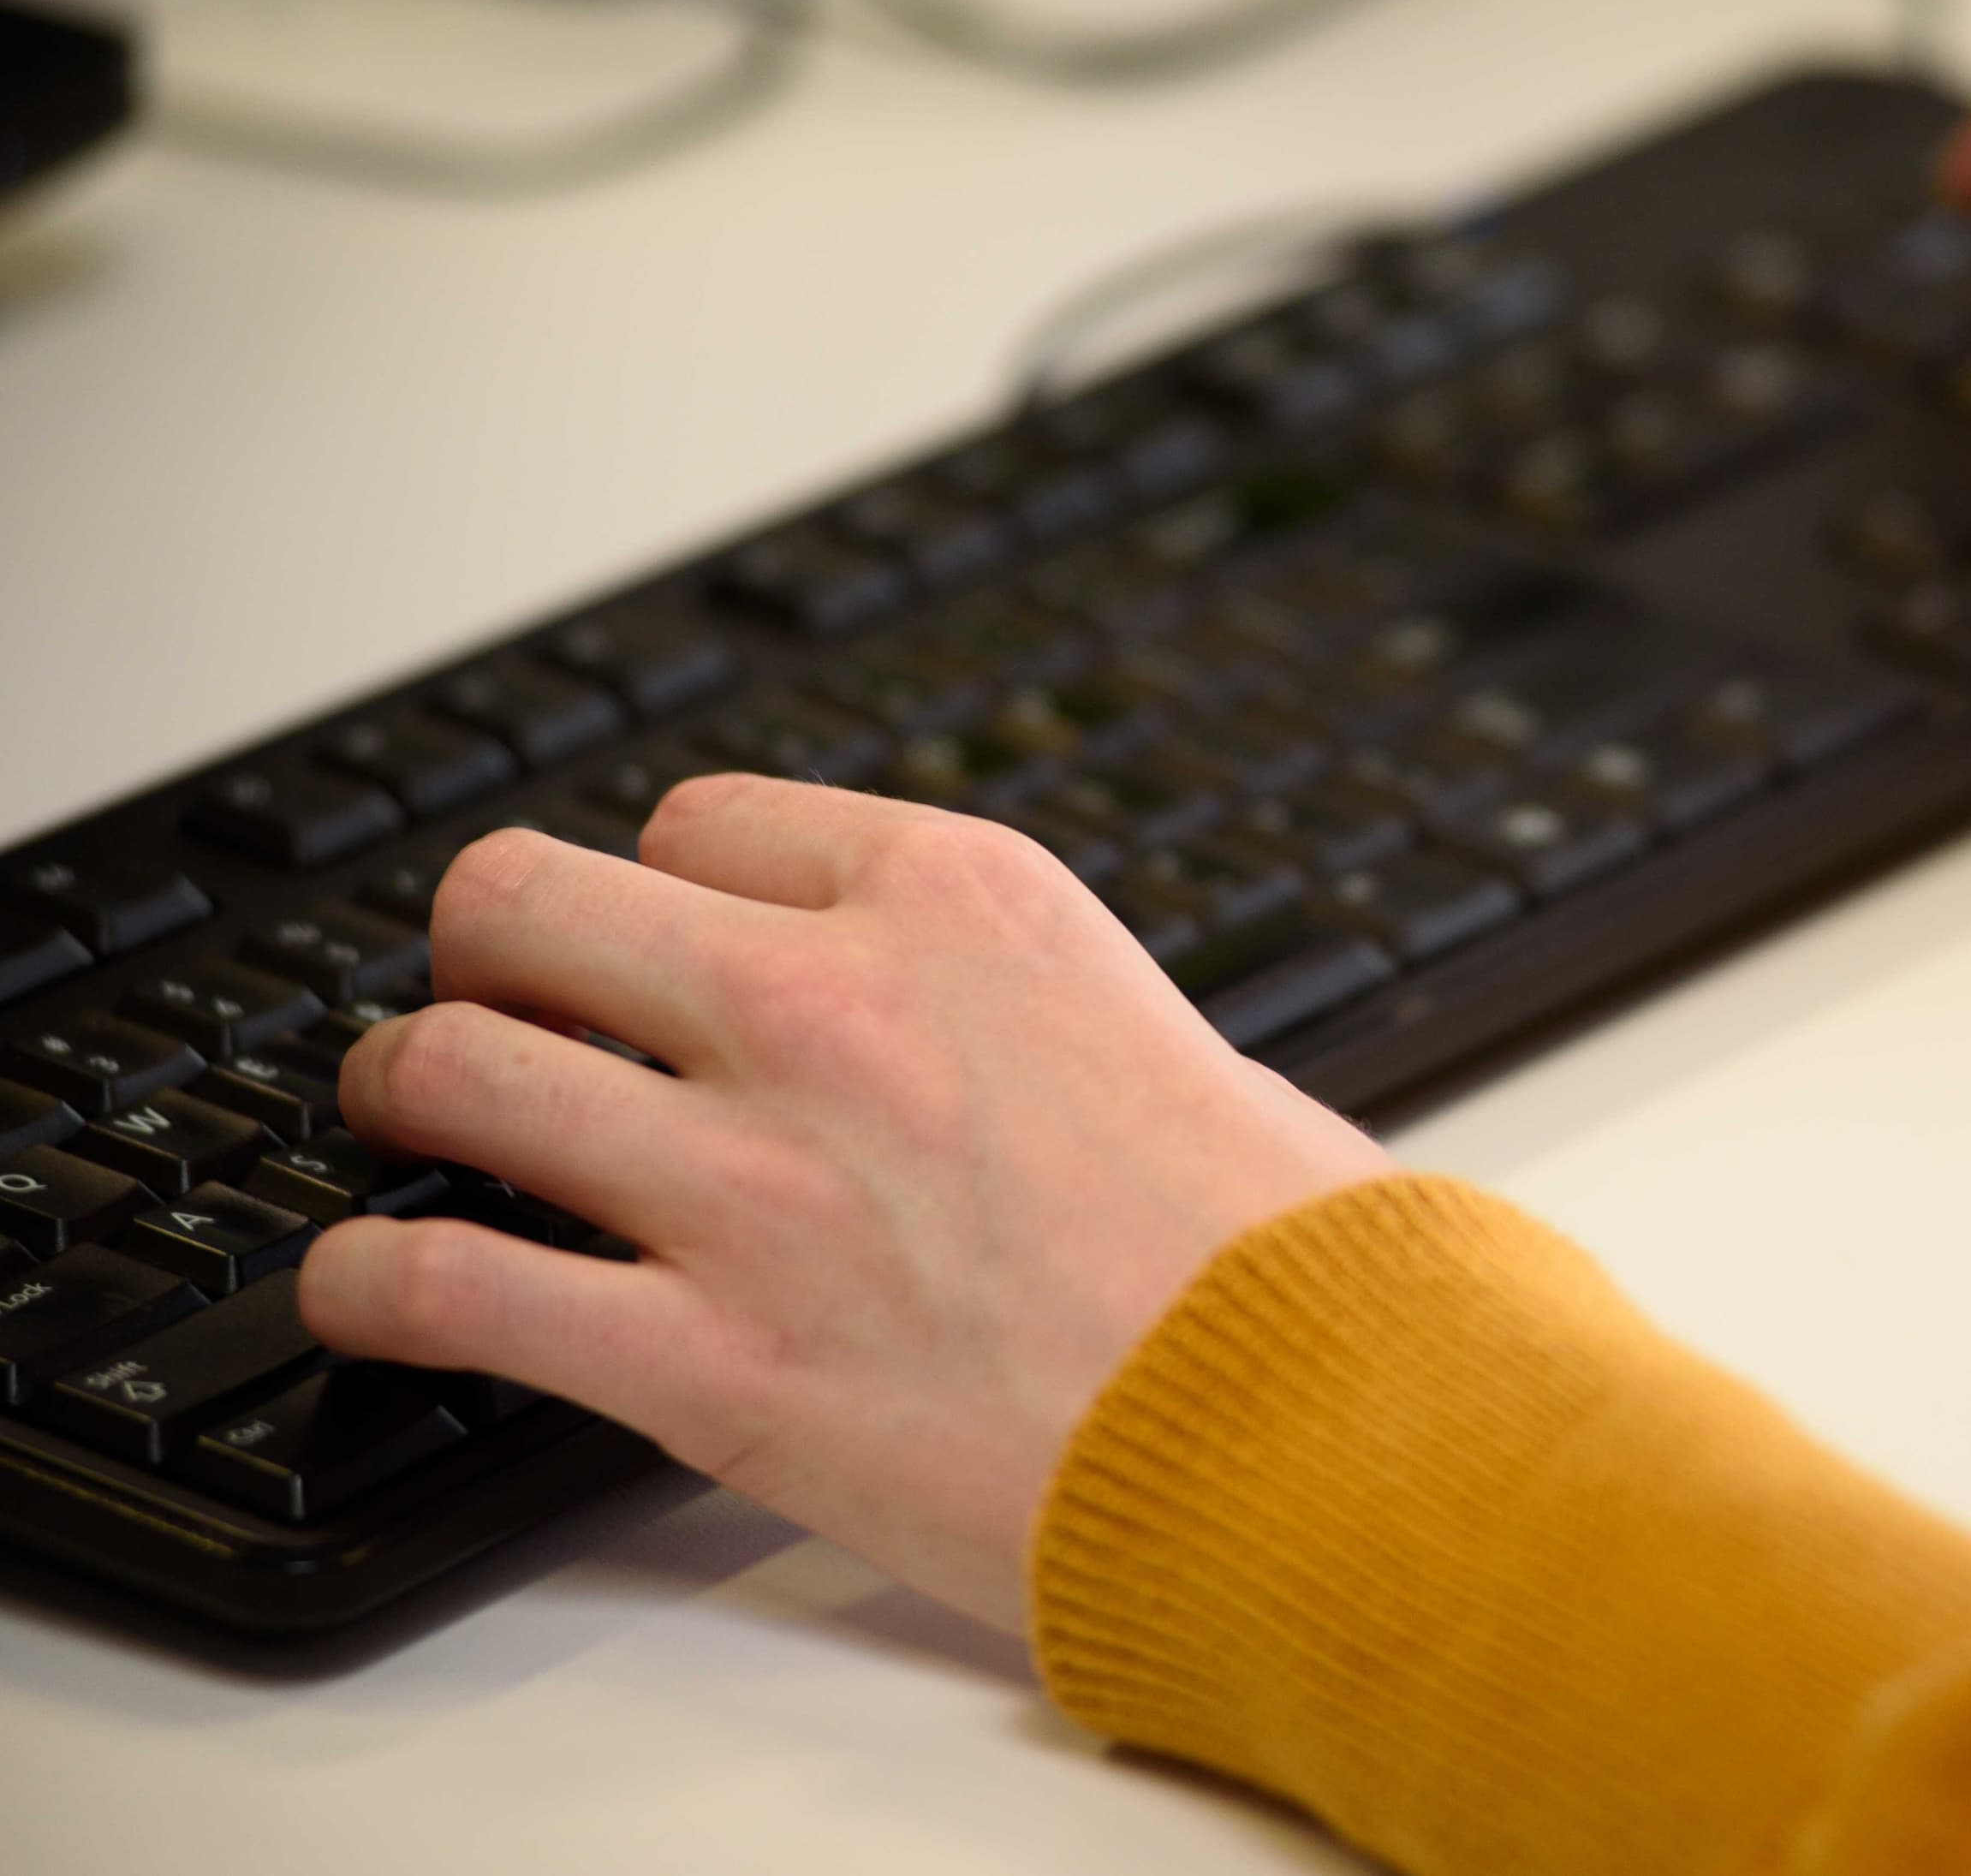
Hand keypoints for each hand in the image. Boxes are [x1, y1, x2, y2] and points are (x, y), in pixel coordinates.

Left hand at [295, 779, 1395, 1634]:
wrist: (1317, 1437)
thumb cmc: (1282, 1259)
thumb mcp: (1166, 1037)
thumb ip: (1019, 1007)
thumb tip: (965, 1038)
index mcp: (957, 904)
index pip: (698, 818)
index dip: (661, 885)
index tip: (663, 943)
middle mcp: (830, 1009)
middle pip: (528, 898)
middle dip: (492, 949)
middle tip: (501, 1006)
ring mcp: (752, 1182)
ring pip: (447, 1066)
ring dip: (405, 1092)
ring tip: (410, 1127)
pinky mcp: (702, 1360)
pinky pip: (438, 1289)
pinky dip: (370, 1291)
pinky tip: (375, 1296)